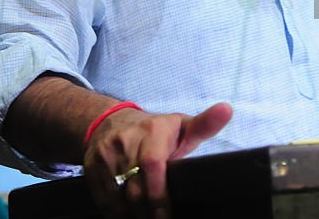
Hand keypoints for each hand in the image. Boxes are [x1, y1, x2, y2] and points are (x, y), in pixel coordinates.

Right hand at [83, 102, 232, 217]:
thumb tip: (227, 109)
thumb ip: (205, 124)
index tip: (166, 216)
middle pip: (135, 188)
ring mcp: (105, 153)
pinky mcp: (91, 165)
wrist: (109, 120)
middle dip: (148, 212)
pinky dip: (115, 212)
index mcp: (153, 131)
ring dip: (132, 214)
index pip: (153, 165)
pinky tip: (126, 215)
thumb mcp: (181, 125)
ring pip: (118, 197)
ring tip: (144, 218)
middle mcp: (127, 140)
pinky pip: (102, 198)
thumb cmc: (155, 130)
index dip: (159, 196)